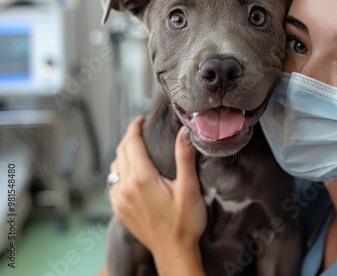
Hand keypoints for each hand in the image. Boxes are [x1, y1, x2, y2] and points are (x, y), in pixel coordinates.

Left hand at [108, 116, 206, 271]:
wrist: (174, 252)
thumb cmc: (184, 223)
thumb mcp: (189, 188)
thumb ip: (184, 158)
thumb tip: (185, 132)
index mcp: (142, 178)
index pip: (131, 143)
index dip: (134, 127)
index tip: (141, 119)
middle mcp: (125, 188)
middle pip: (120, 152)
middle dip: (129, 137)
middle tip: (142, 130)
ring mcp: (119, 200)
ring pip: (114, 167)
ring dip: (123, 154)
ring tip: (138, 149)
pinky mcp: (119, 210)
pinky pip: (113, 183)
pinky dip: (120, 172)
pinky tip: (131, 174)